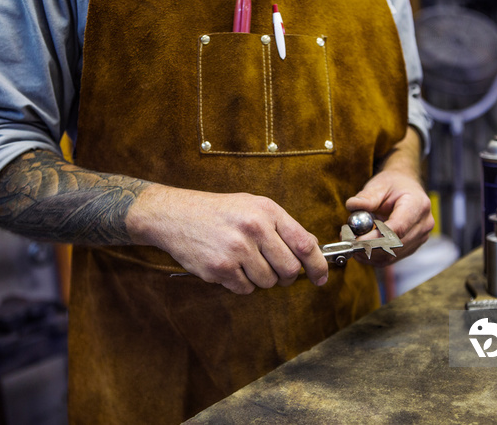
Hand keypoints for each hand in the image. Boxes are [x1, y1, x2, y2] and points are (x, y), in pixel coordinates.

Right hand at [127, 185, 328, 293]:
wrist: (175, 215)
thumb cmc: (217, 211)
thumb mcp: (252, 205)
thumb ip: (282, 225)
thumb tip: (310, 247)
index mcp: (266, 211)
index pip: (304, 244)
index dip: (317, 265)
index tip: (321, 277)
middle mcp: (254, 229)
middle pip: (289, 269)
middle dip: (286, 276)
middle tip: (275, 271)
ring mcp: (237, 250)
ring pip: (268, 282)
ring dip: (261, 279)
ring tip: (245, 262)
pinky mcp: (221, 268)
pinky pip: (245, 289)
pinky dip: (241, 284)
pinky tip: (230, 267)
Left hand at [345, 127, 433, 266]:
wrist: (406, 188)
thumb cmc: (393, 185)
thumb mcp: (379, 185)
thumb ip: (366, 196)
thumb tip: (352, 205)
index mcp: (417, 205)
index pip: (398, 228)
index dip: (375, 238)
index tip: (355, 239)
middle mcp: (423, 224)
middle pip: (394, 245)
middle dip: (368, 246)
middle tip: (347, 240)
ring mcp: (420, 237)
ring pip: (391, 255)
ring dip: (368, 252)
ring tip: (351, 241)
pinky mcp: (412, 246)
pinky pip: (391, 258)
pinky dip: (373, 256)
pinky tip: (361, 247)